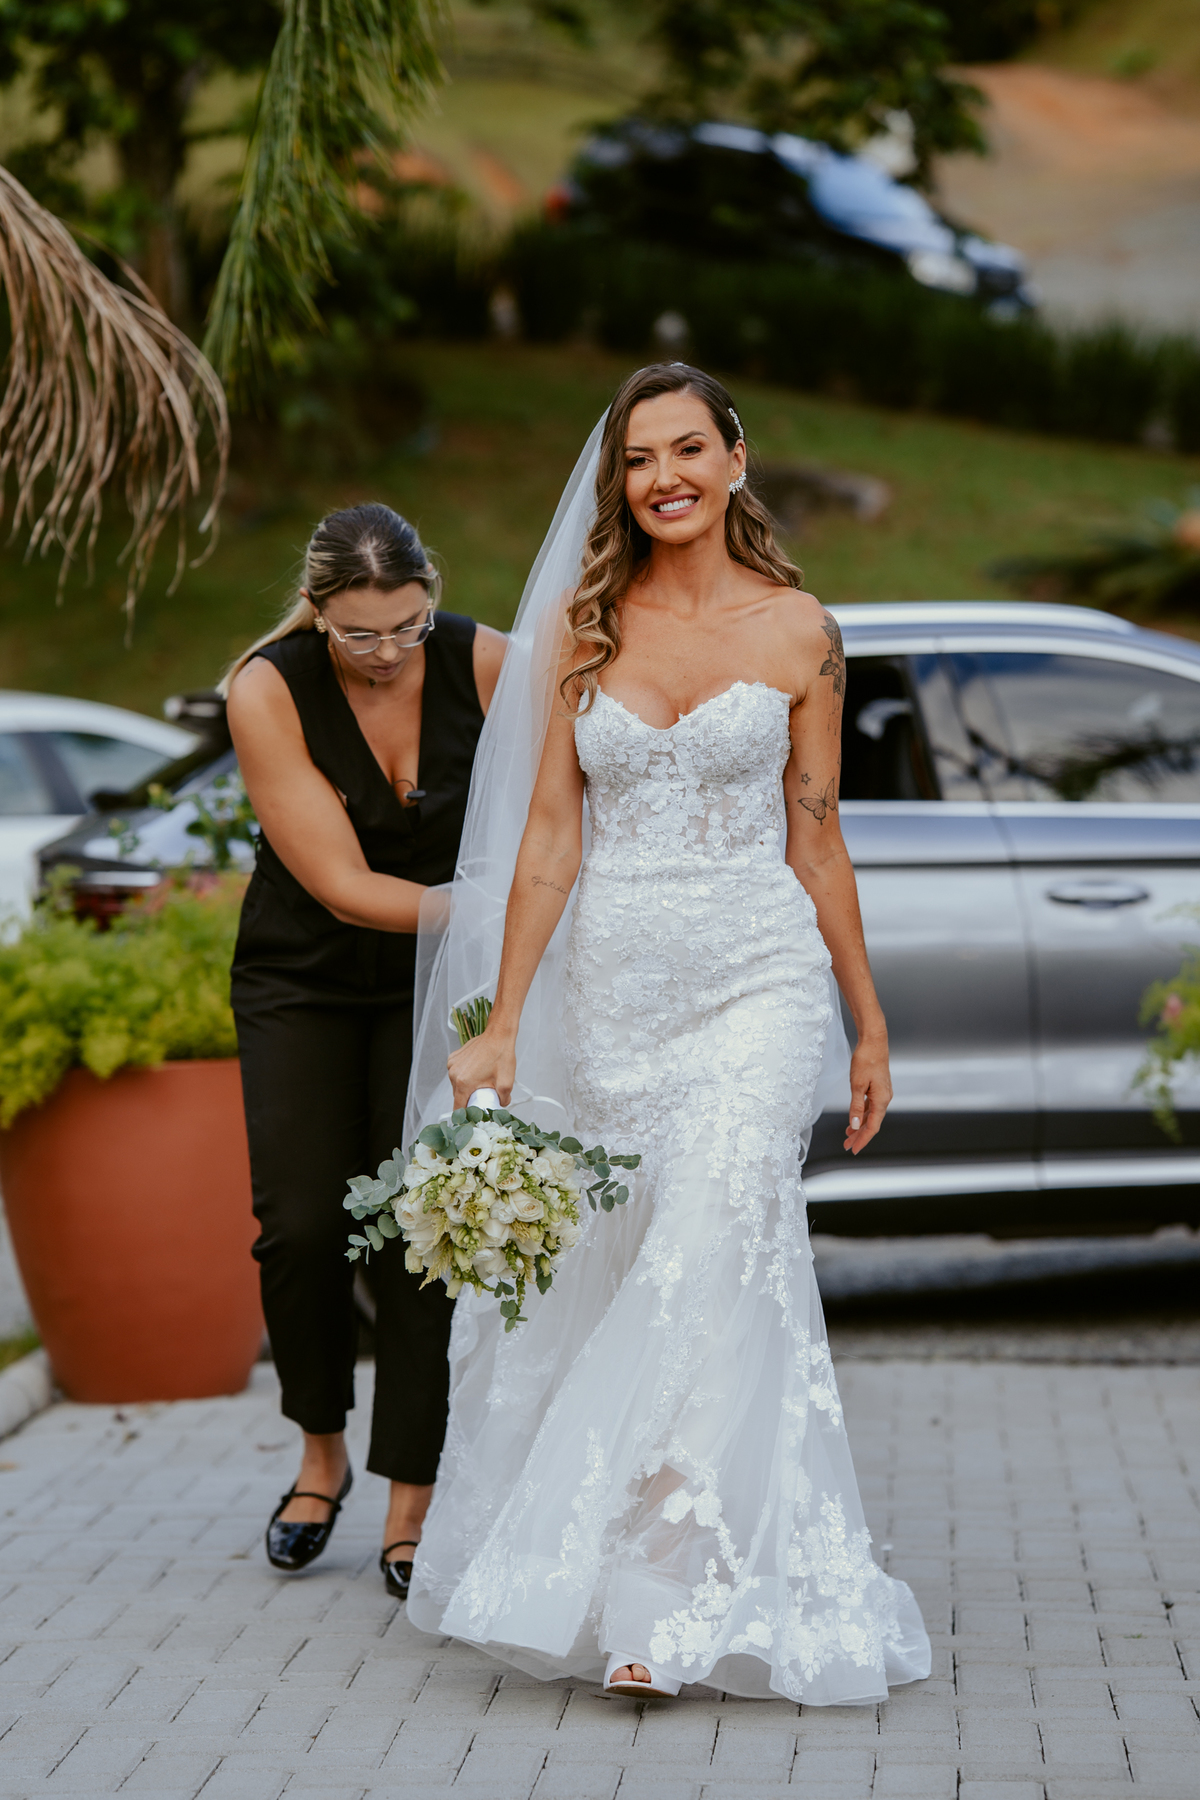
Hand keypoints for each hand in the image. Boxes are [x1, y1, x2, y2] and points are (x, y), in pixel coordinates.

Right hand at [448, 1026, 516, 1108]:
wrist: (498, 1035)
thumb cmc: (501, 1056)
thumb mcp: (507, 1083)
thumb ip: (503, 1100)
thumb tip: (499, 1106)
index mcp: (464, 1083)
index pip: (459, 1108)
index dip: (466, 1115)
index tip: (473, 1116)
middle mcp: (454, 1074)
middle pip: (458, 1096)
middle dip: (469, 1099)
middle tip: (482, 1095)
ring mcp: (452, 1065)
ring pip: (457, 1085)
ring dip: (466, 1086)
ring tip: (480, 1080)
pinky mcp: (453, 1058)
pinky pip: (456, 1073)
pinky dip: (464, 1075)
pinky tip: (476, 1070)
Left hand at [844, 1036, 890, 1155]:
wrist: (874, 1042)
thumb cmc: (865, 1060)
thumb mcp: (857, 1085)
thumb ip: (856, 1107)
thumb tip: (854, 1125)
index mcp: (881, 1100)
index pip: (872, 1127)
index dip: (862, 1140)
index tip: (853, 1150)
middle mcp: (885, 1099)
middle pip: (872, 1123)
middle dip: (859, 1135)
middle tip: (847, 1145)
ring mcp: (883, 1093)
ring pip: (871, 1115)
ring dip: (860, 1125)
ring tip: (848, 1134)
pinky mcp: (879, 1088)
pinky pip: (871, 1106)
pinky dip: (862, 1114)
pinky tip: (855, 1118)